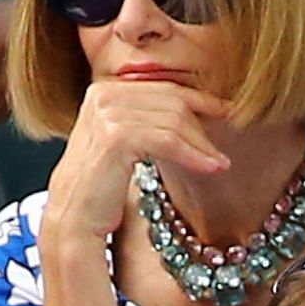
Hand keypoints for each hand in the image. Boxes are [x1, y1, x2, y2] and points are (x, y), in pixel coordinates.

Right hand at [43, 81, 230, 249]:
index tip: (229, 113)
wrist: (74, 216)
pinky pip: (168, 141)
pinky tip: (212, 168)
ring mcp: (107, 113)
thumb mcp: (127, 141)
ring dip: (203, 145)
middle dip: (204, 126)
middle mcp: (104, 94)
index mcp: (106, 89)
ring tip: (221, 164)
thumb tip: (200, 108)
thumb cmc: (103, 184)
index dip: (202, 101)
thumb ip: (151, 119)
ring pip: (175, 122)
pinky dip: (194, 155)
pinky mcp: (115, 136)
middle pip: (174, 102)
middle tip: (225, 150)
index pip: (166, 89)